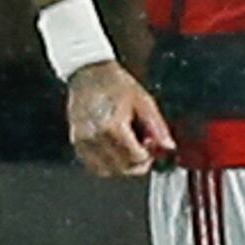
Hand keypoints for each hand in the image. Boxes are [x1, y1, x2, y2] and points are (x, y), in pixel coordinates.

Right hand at [65, 62, 174, 178]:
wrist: (90, 73)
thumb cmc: (116, 84)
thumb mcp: (144, 102)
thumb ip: (157, 127)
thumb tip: (168, 146)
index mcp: (113, 126)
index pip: (135, 158)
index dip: (148, 157)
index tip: (152, 148)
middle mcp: (94, 137)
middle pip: (121, 168)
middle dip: (137, 164)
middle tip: (143, 150)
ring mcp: (82, 141)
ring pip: (106, 170)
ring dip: (121, 166)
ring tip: (128, 148)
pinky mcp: (76, 142)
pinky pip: (93, 165)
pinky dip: (106, 164)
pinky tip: (115, 151)